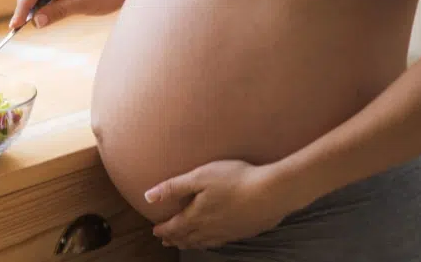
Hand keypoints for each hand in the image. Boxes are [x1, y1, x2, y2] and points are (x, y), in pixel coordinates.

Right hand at [10, 0, 141, 28]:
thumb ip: (58, 12)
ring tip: (39, 22)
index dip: (22, 7)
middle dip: (24, 5)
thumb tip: (35, 23)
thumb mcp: (84, 4)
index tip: (15, 26)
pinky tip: (48, 14)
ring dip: (33, 5)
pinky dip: (42, 3)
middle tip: (27, 26)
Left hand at [145, 160, 300, 249]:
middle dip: (174, 238)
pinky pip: (219, 242)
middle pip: (187, 237)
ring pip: (203, 242)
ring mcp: (227, 233)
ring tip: (184, 243)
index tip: (154, 230)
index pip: (174, 227)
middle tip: (166, 240)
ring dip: (190, 243)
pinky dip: (209, 243)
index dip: (162, 229)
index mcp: (196, 216)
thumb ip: (173, 187)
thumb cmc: (235, 179)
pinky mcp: (243, 232)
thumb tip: (147, 197)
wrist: (272, 192)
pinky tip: (213, 240)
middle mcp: (210, 229)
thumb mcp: (199, 177)